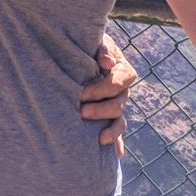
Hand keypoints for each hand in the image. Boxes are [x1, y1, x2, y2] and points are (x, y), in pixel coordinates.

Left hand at [80, 35, 139, 154]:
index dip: (104, 88)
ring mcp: (115, 105)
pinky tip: (117, 154)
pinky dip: (117, 143)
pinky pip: (116, 133)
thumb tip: (106, 63)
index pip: (121, 81)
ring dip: (112, 130)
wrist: (73, 52)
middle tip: (82, 112)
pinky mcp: (107, 118)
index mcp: (121, 70)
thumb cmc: (84, 46)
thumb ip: (101, 50)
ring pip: (119, 121)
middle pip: (120, 103)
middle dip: (102, 110)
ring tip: (99, 138)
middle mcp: (121, 90)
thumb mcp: (93, 42)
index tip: (83, 93)